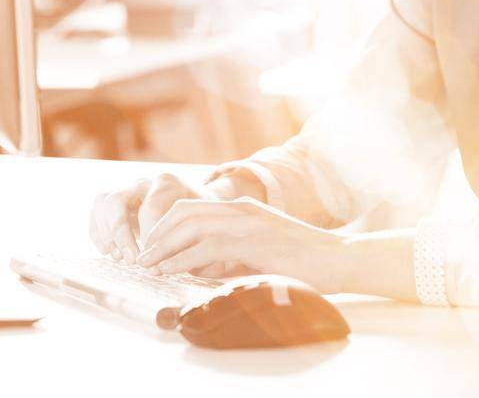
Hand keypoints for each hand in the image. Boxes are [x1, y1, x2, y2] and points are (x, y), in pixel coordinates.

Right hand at [89, 173, 201, 262]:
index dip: (149, 238)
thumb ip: (189, 239)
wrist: (196, 206)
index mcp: (167, 183)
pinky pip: (96, 212)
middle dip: (121, 235)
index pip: (150, 208)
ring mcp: (126, 190)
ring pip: (103, 203)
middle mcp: (143, 183)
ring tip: (119, 258)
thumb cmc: (199, 219)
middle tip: (132, 261)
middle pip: (117, 201)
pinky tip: (107, 251)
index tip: (155, 263)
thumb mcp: (202, 225)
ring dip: (107, 234)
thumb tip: (169, 264)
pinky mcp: (115, 202)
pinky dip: (98, 233)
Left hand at [135, 197, 352, 292]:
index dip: (165, 223)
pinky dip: (184, 259)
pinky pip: (207, 247)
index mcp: (242, 207)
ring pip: (190, 227)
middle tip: (141, 255)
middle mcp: (240, 209)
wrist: (338, 258)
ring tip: (148, 265)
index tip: (151, 244)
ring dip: (164, 247)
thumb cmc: (304, 258)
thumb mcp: (262, 247)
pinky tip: (172, 271)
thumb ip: (234, 251)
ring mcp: (246, 222)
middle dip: (157, 234)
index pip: (191, 207)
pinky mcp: (252, 241)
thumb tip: (203, 265)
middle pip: (183, 212)